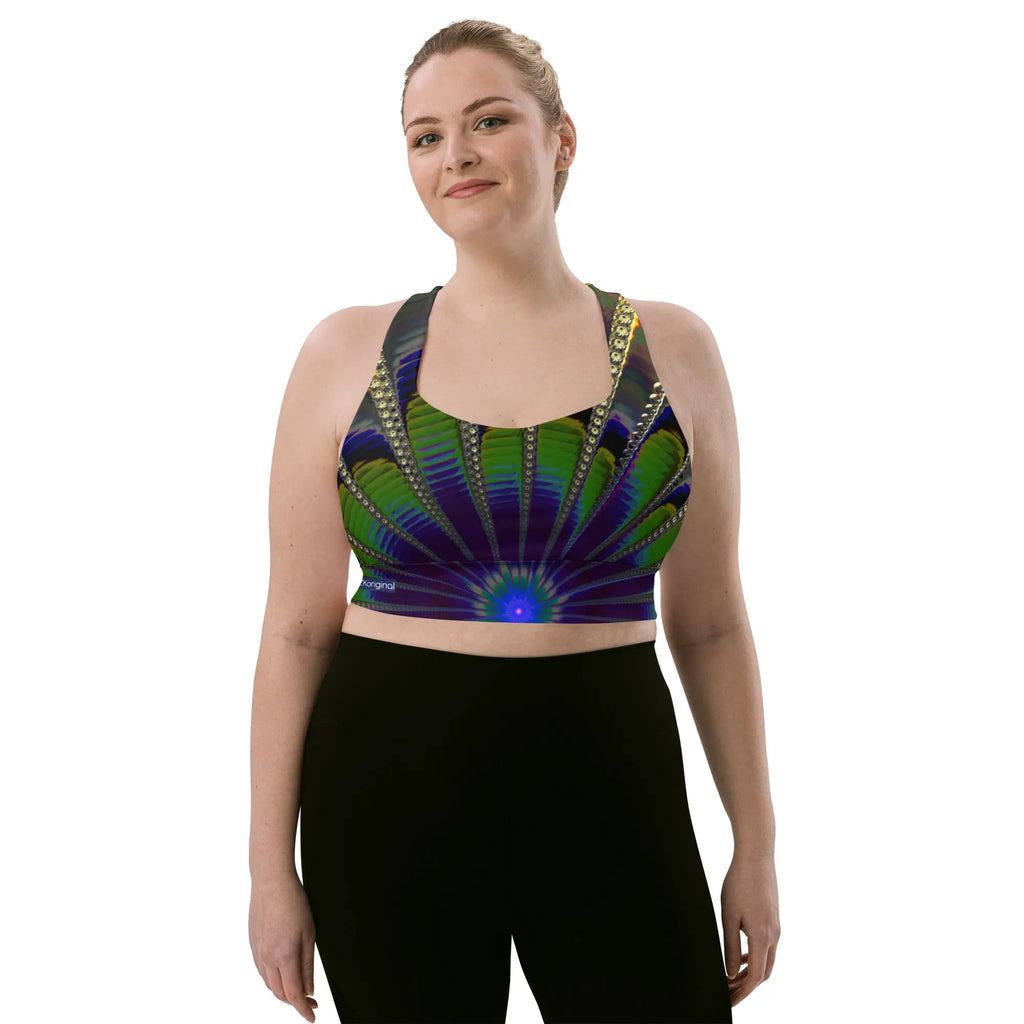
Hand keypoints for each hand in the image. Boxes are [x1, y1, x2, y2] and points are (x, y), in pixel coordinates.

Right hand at [249, 872, 318, 1021]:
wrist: (271, 881)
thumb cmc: (294, 903)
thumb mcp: (309, 934)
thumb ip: (307, 965)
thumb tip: (308, 990)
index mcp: (284, 956)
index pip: (293, 995)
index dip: (303, 1009)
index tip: (312, 1015)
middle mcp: (267, 958)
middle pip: (279, 994)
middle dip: (295, 1002)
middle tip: (311, 1001)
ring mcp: (257, 952)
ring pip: (269, 984)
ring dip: (283, 992)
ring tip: (299, 989)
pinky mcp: (252, 945)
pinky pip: (262, 972)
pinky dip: (273, 979)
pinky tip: (283, 974)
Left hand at [721, 849, 779, 1006]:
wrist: (757, 856)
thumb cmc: (739, 883)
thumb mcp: (729, 916)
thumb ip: (730, 947)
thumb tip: (730, 974)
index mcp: (762, 937)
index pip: (755, 977)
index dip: (742, 993)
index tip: (728, 1002)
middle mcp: (774, 936)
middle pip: (763, 973)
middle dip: (746, 987)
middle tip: (726, 993)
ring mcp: (776, 927)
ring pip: (766, 961)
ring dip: (750, 973)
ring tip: (731, 979)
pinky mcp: (773, 919)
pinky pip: (766, 948)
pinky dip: (754, 958)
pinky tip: (740, 957)